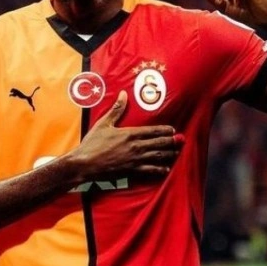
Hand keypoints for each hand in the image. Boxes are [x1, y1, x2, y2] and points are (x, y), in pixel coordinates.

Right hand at [68, 91, 183, 180]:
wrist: (85, 164)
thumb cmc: (92, 144)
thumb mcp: (104, 124)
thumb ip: (116, 110)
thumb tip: (123, 94)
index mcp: (130, 134)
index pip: (152, 131)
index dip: (164, 130)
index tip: (172, 129)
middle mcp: (136, 146)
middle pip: (159, 143)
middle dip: (171, 141)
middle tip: (181, 140)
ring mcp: (135, 159)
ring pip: (157, 156)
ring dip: (168, 154)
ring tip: (177, 152)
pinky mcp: (131, 170)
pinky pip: (149, 170)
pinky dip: (158, 169)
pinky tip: (165, 169)